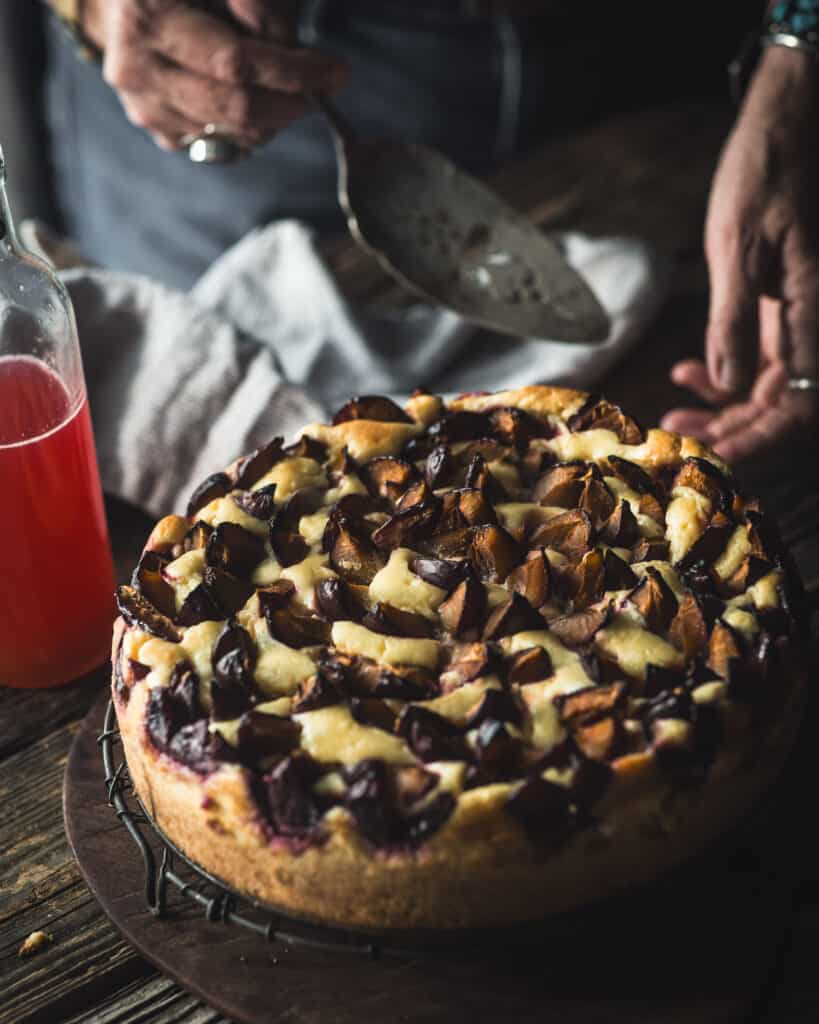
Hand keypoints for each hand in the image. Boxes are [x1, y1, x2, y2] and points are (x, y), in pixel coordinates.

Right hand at [80, 0, 346, 150]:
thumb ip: (257, 3)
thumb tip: (285, 47)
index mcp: (149, 15)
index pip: (234, 62)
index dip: (291, 72)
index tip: (335, 72)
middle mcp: (137, 65)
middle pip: (234, 107)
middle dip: (290, 104)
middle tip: (321, 88)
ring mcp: (142, 101)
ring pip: (230, 133)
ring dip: (272, 117)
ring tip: (285, 85)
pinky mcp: (152, 124)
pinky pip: (217, 141)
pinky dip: (247, 126)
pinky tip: (251, 94)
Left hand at [662, 46, 818, 462]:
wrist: (786, 122)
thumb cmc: (765, 174)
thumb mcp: (737, 250)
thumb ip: (734, 322)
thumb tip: (727, 387)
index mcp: (816, 311)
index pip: (798, 402)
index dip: (760, 439)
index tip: (715, 457)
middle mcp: (815, 321)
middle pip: (782, 402)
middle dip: (732, 429)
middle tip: (678, 438)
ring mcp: (800, 315)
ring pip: (768, 385)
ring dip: (723, 406)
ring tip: (673, 412)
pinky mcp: (784, 304)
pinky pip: (761, 355)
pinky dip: (725, 371)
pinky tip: (688, 373)